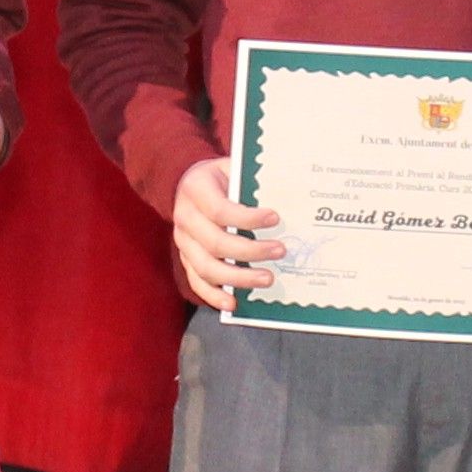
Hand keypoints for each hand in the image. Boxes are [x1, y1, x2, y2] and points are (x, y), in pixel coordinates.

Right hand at [167, 164, 283, 311]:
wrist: (188, 183)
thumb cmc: (220, 177)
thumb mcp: (233, 167)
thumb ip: (252, 180)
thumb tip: (287, 194)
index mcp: (196, 189)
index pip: (221, 210)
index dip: (248, 218)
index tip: (275, 219)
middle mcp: (185, 218)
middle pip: (216, 243)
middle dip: (251, 251)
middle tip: (280, 251)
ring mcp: (183, 242)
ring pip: (207, 268)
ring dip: (239, 278)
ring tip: (268, 279)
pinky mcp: (186, 259)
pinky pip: (197, 282)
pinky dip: (214, 296)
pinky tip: (233, 303)